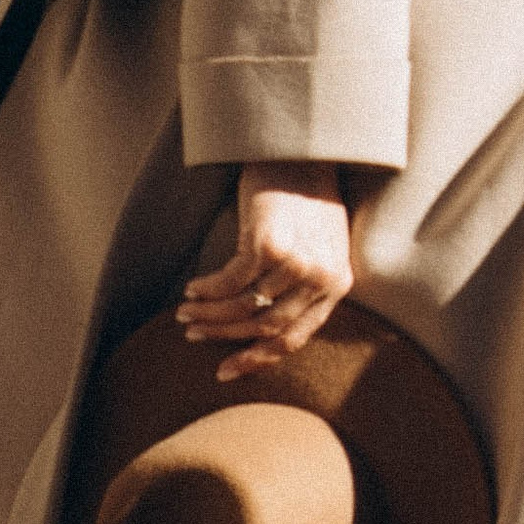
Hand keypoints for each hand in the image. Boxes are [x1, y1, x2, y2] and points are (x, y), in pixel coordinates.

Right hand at [178, 164, 353, 383]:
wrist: (303, 153)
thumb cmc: (307, 201)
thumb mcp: (319, 248)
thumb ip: (301, 286)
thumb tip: (256, 328)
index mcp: (338, 284)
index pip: (294, 338)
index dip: (256, 360)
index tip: (226, 370)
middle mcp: (321, 278)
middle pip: (264, 327)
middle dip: (224, 335)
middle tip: (194, 335)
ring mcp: (297, 262)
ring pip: (244, 307)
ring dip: (208, 314)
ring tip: (186, 315)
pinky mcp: (269, 244)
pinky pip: (230, 281)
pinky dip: (207, 290)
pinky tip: (192, 290)